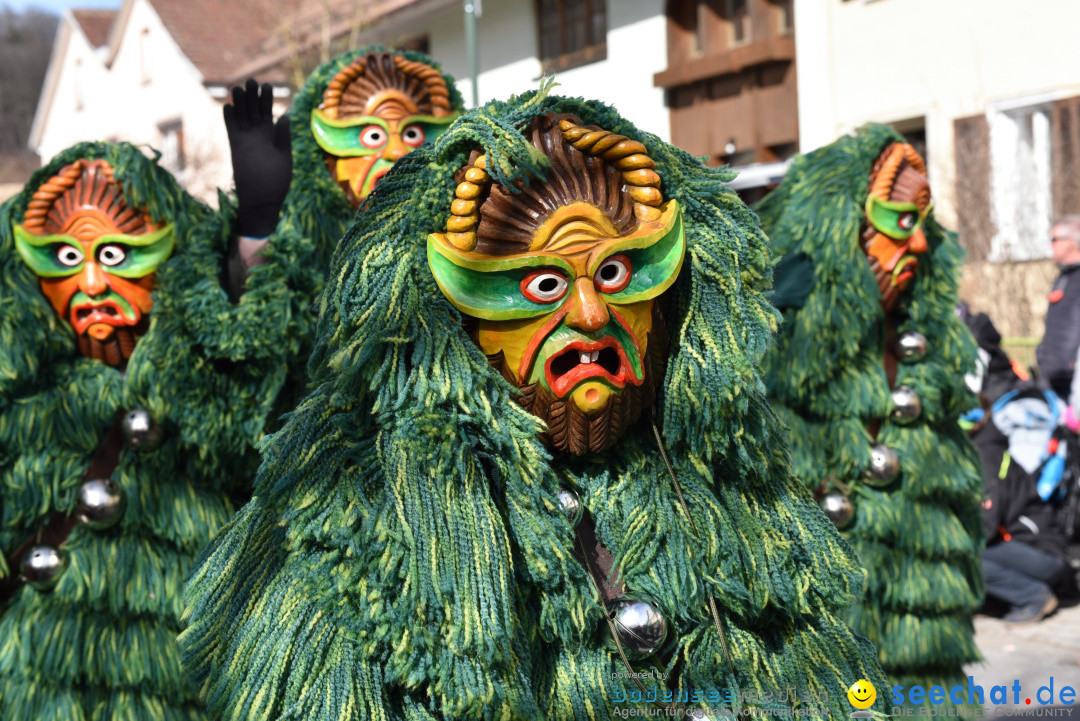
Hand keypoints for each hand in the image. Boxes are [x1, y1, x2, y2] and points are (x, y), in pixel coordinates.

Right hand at [225, 78, 291, 237]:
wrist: (263, 200)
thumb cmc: (277, 181)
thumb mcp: (284, 157)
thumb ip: (283, 138)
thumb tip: (284, 117)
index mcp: (272, 136)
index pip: (268, 113)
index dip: (266, 99)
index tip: (267, 86)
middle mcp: (257, 136)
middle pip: (253, 111)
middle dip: (252, 96)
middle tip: (252, 80)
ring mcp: (245, 141)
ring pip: (241, 117)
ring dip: (239, 103)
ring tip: (237, 88)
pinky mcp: (235, 149)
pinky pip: (231, 131)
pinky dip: (230, 120)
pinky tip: (228, 107)